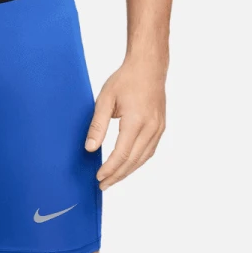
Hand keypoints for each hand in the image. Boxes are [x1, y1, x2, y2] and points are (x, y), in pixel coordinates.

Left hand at [85, 59, 166, 188]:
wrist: (149, 67)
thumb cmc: (126, 80)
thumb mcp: (105, 99)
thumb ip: (98, 125)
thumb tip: (90, 149)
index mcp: (136, 121)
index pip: (122, 154)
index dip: (110, 169)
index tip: (99, 177)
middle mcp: (151, 127)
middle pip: (133, 160)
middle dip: (117, 175)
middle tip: (103, 185)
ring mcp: (158, 128)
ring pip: (143, 158)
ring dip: (128, 171)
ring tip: (113, 179)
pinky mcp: (161, 127)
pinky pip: (149, 151)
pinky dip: (138, 161)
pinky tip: (128, 166)